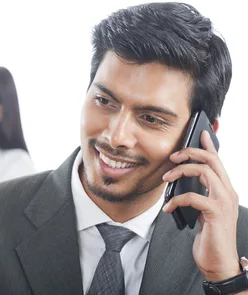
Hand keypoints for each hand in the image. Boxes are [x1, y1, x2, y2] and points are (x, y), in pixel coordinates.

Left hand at [162, 130, 240, 281]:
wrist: (219, 262)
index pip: (218, 161)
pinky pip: (192, 196)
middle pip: (211, 160)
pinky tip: (167, 208)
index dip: (209, 145)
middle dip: (189, 152)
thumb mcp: (203, 210)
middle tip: (172, 157)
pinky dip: (175, 200)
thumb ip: (198, 194)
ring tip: (165, 179)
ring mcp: (223, 201)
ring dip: (179, 172)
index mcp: (225, 189)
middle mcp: (227, 192)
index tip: (200, 132)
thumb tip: (180, 180)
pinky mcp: (215, 213)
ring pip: (203, 171)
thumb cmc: (210, 237)